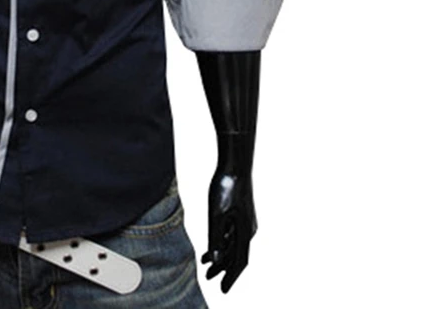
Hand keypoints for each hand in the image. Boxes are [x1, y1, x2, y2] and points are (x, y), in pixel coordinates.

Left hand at [200, 170, 256, 292]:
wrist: (235, 164)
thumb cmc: (226, 186)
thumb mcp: (216, 213)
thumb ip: (216, 236)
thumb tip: (215, 259)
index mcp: (245, 231)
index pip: (239, 261)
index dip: (231, 277)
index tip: (223, 291)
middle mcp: (248, 229)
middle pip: (236, 255)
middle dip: (223, 269)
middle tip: (210, 280)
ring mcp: (245, 220)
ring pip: (232, 244)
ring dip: (220, 256)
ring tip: (206, 266)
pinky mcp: (239, 212)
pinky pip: (231, 233)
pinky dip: (221, 242)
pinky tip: (211, 244)